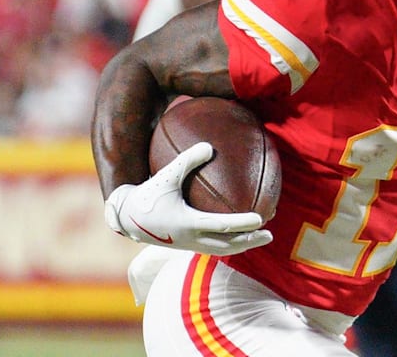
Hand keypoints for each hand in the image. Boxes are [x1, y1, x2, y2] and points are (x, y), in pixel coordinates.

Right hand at [104, 142, 271, 255]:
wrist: (127, 219)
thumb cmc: (147, 195)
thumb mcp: (166, 175)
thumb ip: (187, 160)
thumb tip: (210, 145)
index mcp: (188, 223)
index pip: (222, 226)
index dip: (242, 224)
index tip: (261, 219)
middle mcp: (191, 238)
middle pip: (227, 246)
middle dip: (250, 241)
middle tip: (270, 235)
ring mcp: (189, 245)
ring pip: (222, 250)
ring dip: (242, 246)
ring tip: (260, 239)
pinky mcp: (186, 246)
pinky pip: (213, 248)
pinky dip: (229, 244)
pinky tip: (238, 235)